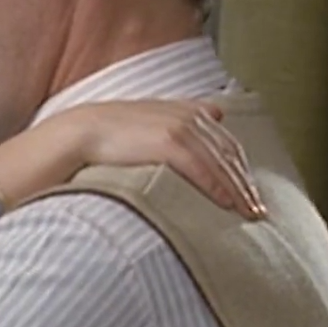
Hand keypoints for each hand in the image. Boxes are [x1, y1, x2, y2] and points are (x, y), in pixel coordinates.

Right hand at [0, 99, 265, 217]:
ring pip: (220, 160)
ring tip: (250, 215)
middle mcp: (181, 114)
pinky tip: (229, 205)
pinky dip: (219, 187)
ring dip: (238, 189)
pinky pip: (203, 167)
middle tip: (259, 211)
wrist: (68, 139)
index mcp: (177, 111)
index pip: (220, 138)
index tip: (249, 192)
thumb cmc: (96, 144)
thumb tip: (209, 115)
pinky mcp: (168, 141)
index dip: (237, 165)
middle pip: (227, 150)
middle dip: (245, 181)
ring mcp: (176, 126)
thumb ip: (171, 126)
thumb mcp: (138, 130)